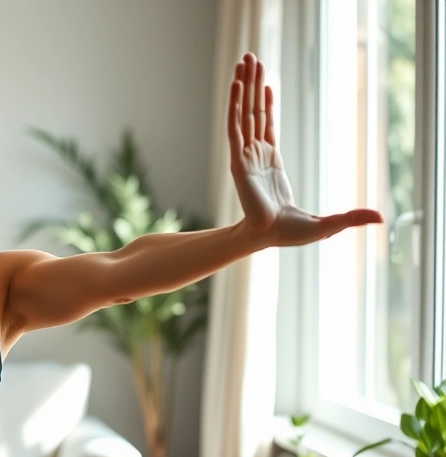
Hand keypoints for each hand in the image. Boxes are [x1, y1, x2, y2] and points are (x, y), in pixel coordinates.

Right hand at [228, 53, 382, 246]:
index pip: (266, 126)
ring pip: (244, 113)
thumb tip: (381, 219)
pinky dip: (235, 106)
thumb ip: (351, 216)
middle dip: (253, 84)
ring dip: (244, 86)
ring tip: (244, 60)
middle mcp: (255, 155)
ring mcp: (245, 156)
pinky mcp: (238, 160)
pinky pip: (236, 127)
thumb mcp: (327, 222)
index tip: (265, 83)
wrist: (269, 238)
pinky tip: (238, 86)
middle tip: (251, 58)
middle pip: (253, 112)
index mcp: (270, 164)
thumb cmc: (290, 234)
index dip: (265, 104)